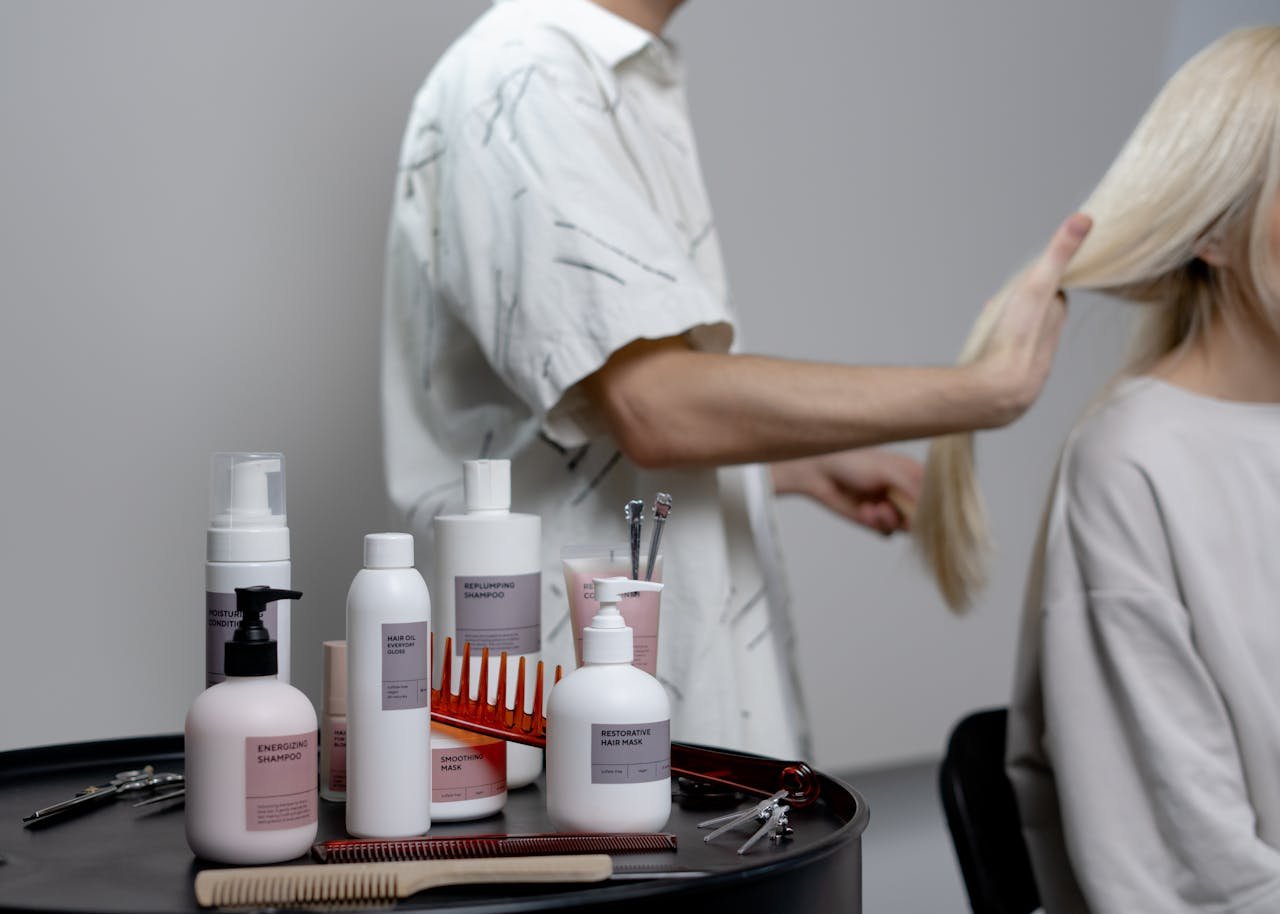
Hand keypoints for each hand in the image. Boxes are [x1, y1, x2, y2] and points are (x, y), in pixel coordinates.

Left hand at [771, 448, 922, 534]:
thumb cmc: (853, 463)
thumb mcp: (887, 470)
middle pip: (923, 516)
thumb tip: (930, 506)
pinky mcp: (875, 521)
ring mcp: (891, 507)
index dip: (933, 506)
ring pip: (905, 528)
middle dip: (909, 516)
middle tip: (892, 509)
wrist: (820, 473)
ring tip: (875, 509)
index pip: (937, 495)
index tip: (924, 511)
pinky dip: (876, 525)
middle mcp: (905, 492)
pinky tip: (864, 511)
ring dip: (890, 520)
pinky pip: (886, 533)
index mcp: (914, 474)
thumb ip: (911, 486)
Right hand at [971, 213, 1091, 424]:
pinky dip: (997, 355)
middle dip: (1021, 308)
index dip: (1039, 283)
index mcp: (1054, 319)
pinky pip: (1005, 363)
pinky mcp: (1012, 385)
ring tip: (990, 330)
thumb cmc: (1016, 339)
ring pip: (1020, 343)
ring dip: (1007, 333)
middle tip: (1002, 304)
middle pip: (1037, 318)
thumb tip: (1084, 219)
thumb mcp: (1036, 286)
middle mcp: (1047, 345)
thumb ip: (1058, 254)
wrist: (998, 392)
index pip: (1054, 295)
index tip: (1026, 278)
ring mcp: (1030, 367)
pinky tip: (984, 358)